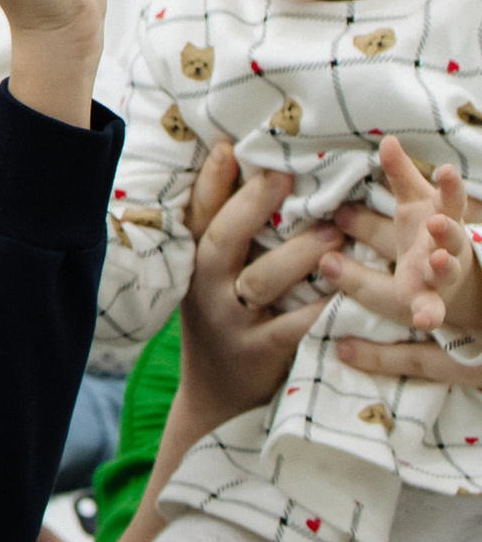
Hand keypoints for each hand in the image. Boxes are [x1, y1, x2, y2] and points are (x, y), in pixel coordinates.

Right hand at [181, 139, 333, 426]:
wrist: (217, 395)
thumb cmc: (225, 321)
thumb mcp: (209, 280)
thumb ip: (225, 238)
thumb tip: (252, 172)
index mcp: (195, 264)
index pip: (198, 214)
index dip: (211, 181)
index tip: (228, 146)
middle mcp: (206, 289)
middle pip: (222, 239)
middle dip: (252, 204)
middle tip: (286, 177)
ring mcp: (230, 321)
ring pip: (261, 280)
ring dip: (299, 254)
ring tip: (336, 232)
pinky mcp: (259, 352)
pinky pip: (294, 326)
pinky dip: (320, 308)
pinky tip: (346, 291)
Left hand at [325, 137, 481, 366]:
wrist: (446, 281)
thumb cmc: (424, 233)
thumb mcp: (413, 202)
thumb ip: (401, 173)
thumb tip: (387, 139)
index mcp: (441, 216)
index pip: (449, 199)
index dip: (450, 186)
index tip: (446, 171)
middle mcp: (446, 244)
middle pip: (452, 235)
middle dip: (448, 228)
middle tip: (438, 221)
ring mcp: (441, 273)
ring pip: (446, 268)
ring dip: (443, 264)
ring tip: (438, 259)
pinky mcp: (431, 299)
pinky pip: (432, 308)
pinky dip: (429, 313)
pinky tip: (425, 320)